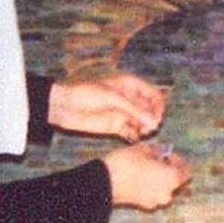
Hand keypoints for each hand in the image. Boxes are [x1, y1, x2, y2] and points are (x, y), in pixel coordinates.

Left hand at [51, 74, 168, 139]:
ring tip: (142, 132)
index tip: (157, 116)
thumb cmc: (86, 94)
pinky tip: (133, 136)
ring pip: (144, 122)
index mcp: (131, 86)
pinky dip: (136, 135)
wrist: (65, 106)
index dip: (158, 105)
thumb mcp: (112, 97)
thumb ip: (134, 109)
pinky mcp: (117, 126)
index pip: (154, 95)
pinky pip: (132, 132)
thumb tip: (154, 121)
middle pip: (151, 110)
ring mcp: (125, 113)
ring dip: (146, 128)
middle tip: (149, 127)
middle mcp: (131, 100)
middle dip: (153, 119)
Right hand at [101, 141, 190, 210]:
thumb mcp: (143, 149)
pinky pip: (152, 194)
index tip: (167, 154)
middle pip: (175, 181)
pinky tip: (139, 177)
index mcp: (172, 178)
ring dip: (159, 179)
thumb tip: (160, 152)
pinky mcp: (143, 205)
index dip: (177, 160)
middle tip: (157, 160)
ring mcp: (156, 201)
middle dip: (168, 170)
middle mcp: (168, 193)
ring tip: (146, 168)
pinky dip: (150, 186)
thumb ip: (156, 151)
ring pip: (163, 188)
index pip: (185, 170)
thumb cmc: (126, 164)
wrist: (103, 183)